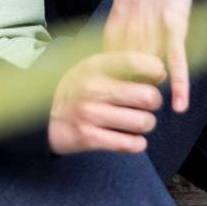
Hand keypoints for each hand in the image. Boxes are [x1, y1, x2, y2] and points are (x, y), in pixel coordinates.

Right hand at [48, 50, 166, 155]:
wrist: (45, 116)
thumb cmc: (80, 89)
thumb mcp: (94, 68)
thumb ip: (123, 66)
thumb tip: (161, 71)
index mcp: (94, 66)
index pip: (134, 61)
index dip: (154, 69)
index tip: (157, 76)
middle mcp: (92, 88)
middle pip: (147, 96)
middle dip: (154, 102)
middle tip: (147, 103)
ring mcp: (90, 114)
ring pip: (143, 122)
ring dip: (147, 124)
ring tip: (138, 121)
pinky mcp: (89, 138)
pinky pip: (130, 144)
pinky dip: (137, 143)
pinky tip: (131, 137)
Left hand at [102, 0, 206, 113]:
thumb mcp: (127, 3)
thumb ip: (124, 28)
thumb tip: (122, 50)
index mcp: (115, 26)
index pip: (109, 70)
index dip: (109, 91)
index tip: (104, 111)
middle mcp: (129, 30)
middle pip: (127, 75)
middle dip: (126, 98)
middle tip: (127, 123)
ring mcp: (151, 26)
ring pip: (149, 69)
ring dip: (151, 93)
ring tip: (148, 116)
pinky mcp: (173, 21)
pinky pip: (176, 58)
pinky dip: (179, 82)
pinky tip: (180, 103)